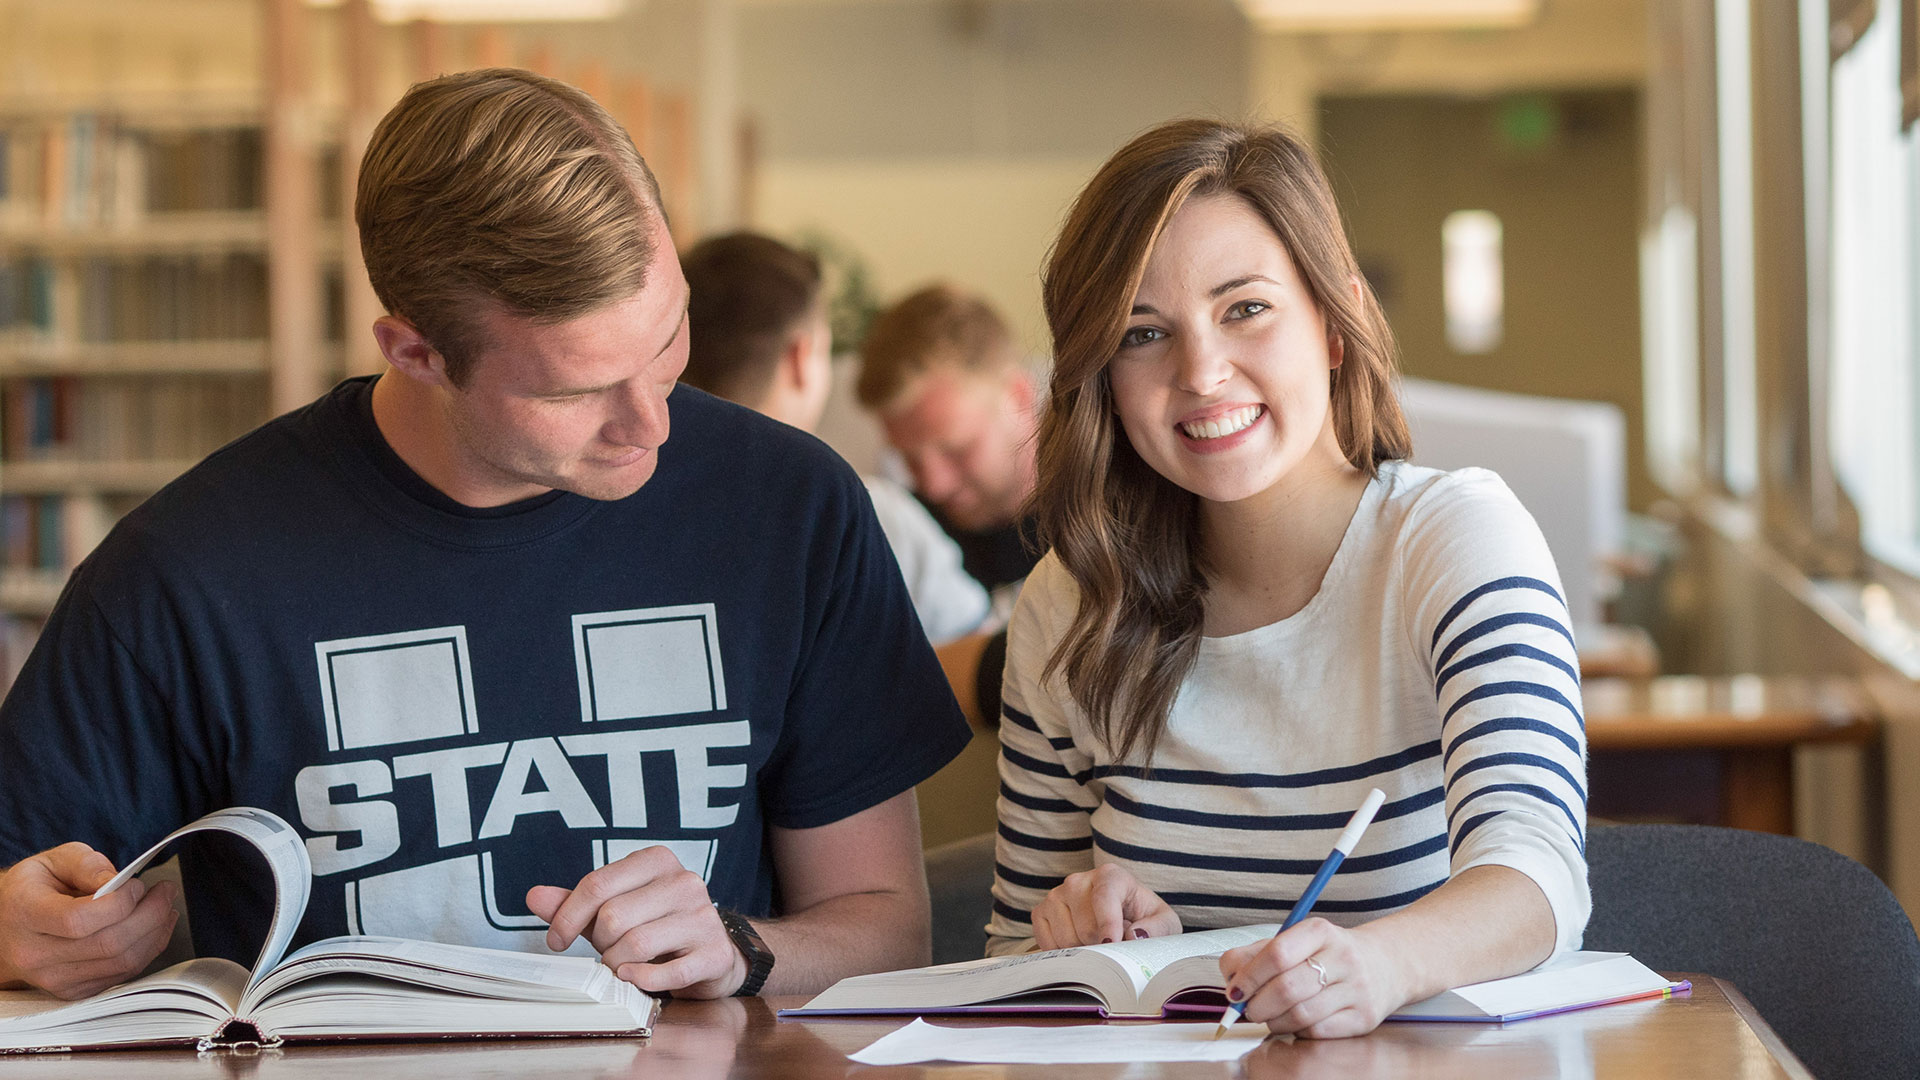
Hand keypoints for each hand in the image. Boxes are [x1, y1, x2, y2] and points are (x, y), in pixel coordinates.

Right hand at [0, 843, 179, 999]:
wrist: (7, 925)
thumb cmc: (34, 889)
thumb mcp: (53, 861)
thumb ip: (85, 864)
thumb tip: (117, 880)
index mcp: (25, 916)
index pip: (78, 920)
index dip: (119, 903)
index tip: (137, 884)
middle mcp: (35, 955)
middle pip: (108, 944)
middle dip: (150, 915)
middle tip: (165, 891)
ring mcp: (53, 979)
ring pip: (121, 963)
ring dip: (155, 933)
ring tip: (165, 906)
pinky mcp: (73, 991)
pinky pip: (122, 975)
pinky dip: (148, 950)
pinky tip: (156, 927)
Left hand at [525, 846, 746, 998]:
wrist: (712, 954)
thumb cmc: (656, 928)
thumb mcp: (614, 909)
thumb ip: (576, 903)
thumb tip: (533, 896)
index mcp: (657, 861)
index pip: (597, 884)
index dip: (567, 917)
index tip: (556, 941)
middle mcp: (684, 881)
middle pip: (613, 917)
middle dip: (600, 944)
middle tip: (606, 952)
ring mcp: (703, 916)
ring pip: (636, 945)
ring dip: (617, 965)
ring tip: (623, 966)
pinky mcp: (714, 952)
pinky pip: (667, 973)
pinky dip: (643, 981)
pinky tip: (637, 978)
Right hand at [1031, 863, 1180, 948]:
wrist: (1124, 918)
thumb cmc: (1144, 920)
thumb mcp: (1165, 923)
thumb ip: (1157, 928)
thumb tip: (1134, 935)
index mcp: (1111, 875)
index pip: (1104, 897)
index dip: (1108, 924)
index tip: (1113, 945)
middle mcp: (1079, 880)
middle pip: (1085, 927)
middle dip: (1101, 946)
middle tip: (1114, 944)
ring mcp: (1057, 895)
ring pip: (1065, 938)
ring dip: (1082, 950)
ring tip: (1097, 942)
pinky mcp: (1041, 911)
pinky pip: (1046, 941)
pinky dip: (1062, 952)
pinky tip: (1077, 945)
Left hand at [1218, 918, 1408, 1037]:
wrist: (1384, 964)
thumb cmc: (1328, 954)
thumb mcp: (1295, 941)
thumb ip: (1256, 955)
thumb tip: (1231, 981)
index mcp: (1320, 931)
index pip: (1276, 954)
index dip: (1248, 976)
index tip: (1235, 991)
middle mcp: (1343, 957)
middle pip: (1286, 988)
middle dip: (1257, 1005)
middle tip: (1249, 1009)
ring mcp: (1356, 989)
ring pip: (1299, 1015)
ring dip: (1274, 1021)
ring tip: (1271, 1015)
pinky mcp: (1363, 1017)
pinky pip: (1317, 1032)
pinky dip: (1297, 1031)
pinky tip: (1296, 1021)